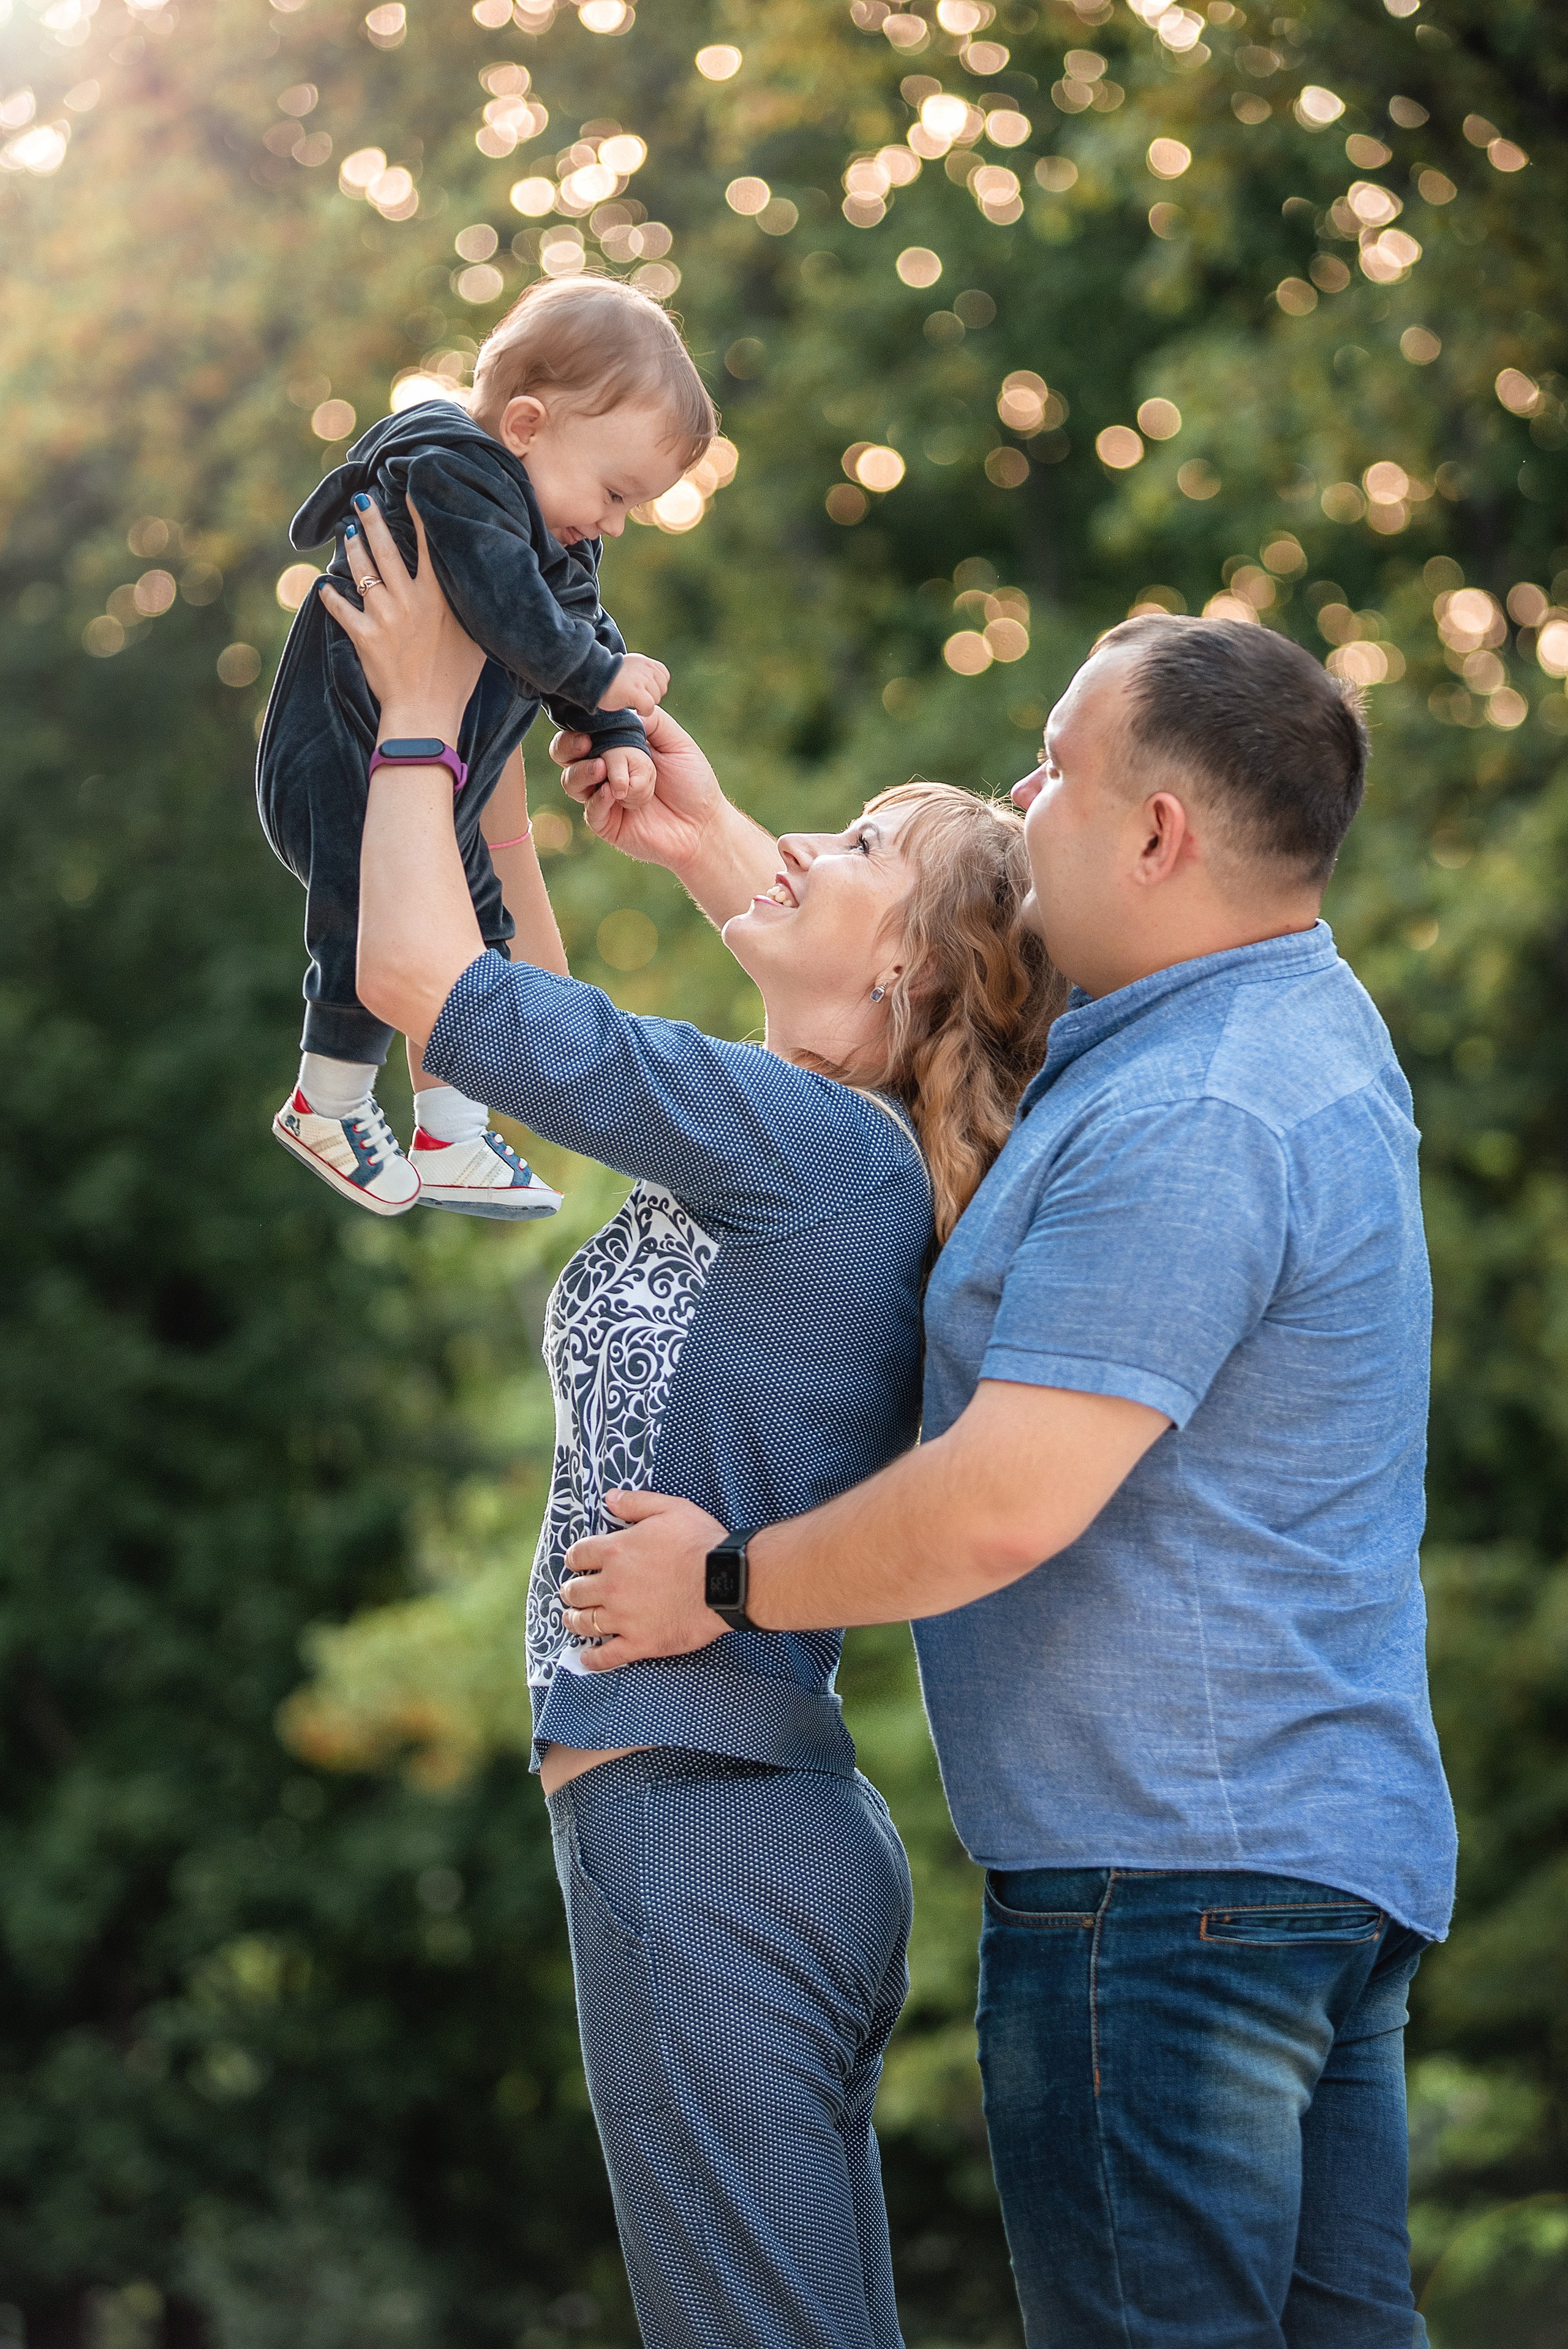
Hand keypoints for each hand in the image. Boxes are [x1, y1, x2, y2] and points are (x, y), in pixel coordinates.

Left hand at [319, 495, 485, 739]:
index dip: (419, 516)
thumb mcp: (475, 640)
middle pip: (386, 550)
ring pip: (361, 571)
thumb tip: (473, 589)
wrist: (425, 713)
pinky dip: (329, 596)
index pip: (429, 547)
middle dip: (372, 520)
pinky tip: (323, 585)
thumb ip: (469, 610)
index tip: (411, 492)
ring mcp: (383, 616)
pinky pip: (339, 608)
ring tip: (347, 532)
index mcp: (438, 598)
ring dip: (352, 548)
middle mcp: (409, 600)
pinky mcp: (363, 635)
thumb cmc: (456, 680)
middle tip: (361, 499)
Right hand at [550, 705, 724, 865]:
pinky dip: (598, 799)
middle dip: (568, 746)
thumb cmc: (692, 781)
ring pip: (571, 781)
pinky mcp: (606, 823)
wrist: (704, 824)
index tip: (587, 723)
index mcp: (616, 745)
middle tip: (585, 744)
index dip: (578, 724)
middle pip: (565, 754)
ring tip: (603, 770)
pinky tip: (613, 793)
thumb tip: (623, 708)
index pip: (584, 729)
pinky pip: (591, 810)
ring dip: (583, 772)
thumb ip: (652, 721)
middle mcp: (603, 770)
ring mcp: (601, 797)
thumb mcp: (676, 742)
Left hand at [559, 1491, 728, 1668]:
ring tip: (571, 1619)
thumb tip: (610, 1498)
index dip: (575, 1557)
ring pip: (585, 1623)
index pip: (579, 1555)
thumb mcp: (670, 1509)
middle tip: (572, 1592)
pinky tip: (586, 1656)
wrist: (725, 1581)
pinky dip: (593, 1659)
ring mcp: (624, 1617)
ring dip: (574, 1620)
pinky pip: (607, 1657)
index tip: (576, 1562)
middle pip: (575, 1591)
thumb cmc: (700, 1543)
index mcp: (616, 1551)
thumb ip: (636, 1503)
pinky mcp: (640, 1643)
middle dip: (571, 1590)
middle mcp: (612, 1585)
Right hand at [597, 652, 669, 715]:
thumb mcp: (627, 667)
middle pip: (661, 690)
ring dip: (644, 703)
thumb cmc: (605, 677)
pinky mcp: (637, 691)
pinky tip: (632, 707)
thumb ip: (642, 672)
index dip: (654, 686)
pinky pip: (649, 707)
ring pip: (656, 699)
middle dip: (649, 695)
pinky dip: (643, 711)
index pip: (664, 676)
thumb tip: (655, 686)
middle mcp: (645, 668)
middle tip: (631, 694)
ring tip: (628, 698)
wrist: (589, 677)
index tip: (638, 688)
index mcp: (644, 661)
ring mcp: (642, 679)